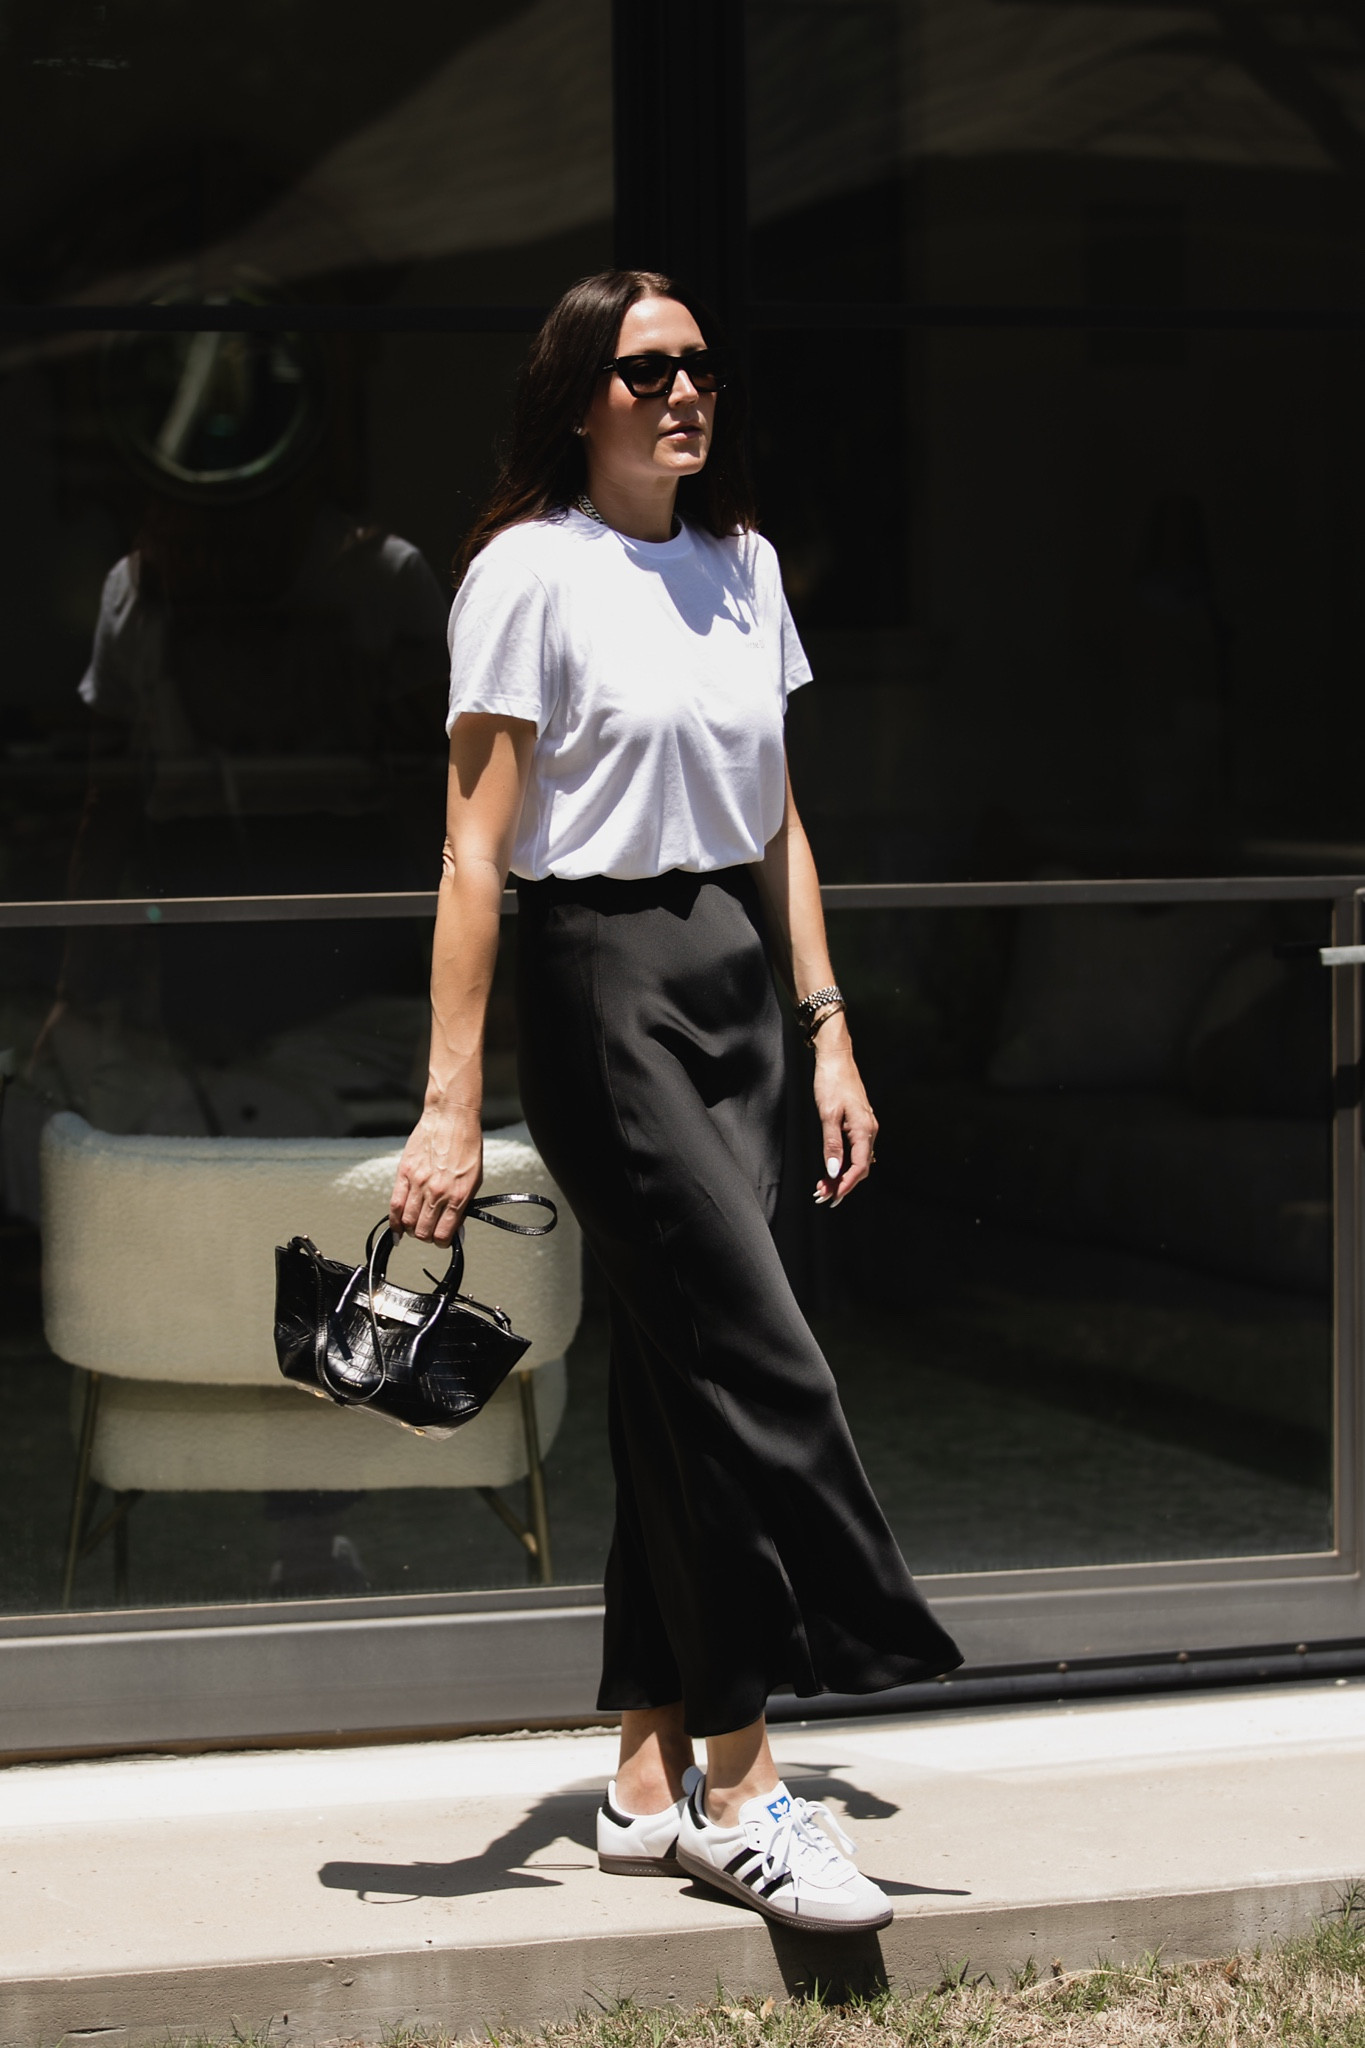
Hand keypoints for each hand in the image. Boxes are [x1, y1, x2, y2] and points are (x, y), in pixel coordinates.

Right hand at [389, 1102, 482, 1243]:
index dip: (442, 1242)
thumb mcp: (475, 1179)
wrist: (452, 1119)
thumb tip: (455, 1225)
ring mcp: (418, 1183)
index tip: (442, 1240)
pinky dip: (394, 1220)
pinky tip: (397, 1226)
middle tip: (428, 1232)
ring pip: (407, 1221)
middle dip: (425, 1237)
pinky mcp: (404, 1173)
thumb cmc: (466, 1145)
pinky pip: (395, 1204)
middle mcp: (437, 1193)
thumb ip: (463, 1204)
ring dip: (410, 1229)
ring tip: (415, 1226)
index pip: (443, 1234)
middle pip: (422, 1231)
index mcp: (457, 1196)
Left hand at [810, 1023, 877, 1208]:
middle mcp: (869, 1129)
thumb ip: (832, 1144)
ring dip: (842, 1175)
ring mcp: (865, 1126)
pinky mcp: (858, 1122)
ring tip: (824, 1186)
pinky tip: (833, 1168)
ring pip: (857, 1159)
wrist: (836, 1057)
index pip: (860, 1167)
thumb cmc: (831, 1082)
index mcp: (864, 1129)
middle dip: (843, 1184)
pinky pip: (855, 1149)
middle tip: (823, 1195)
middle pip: (860, 1166)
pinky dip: (843, 1162)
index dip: (846, 1185)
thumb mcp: (828, 1114)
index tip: (832, 1197)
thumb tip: (834, 1170)